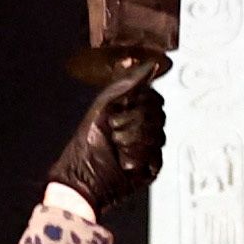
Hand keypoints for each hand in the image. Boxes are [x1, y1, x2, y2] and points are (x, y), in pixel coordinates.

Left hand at [52, 71, 168, 217]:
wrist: (84, 178)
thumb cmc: (87, 143)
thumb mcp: (106, 103)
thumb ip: (129, 82)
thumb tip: (151, 65)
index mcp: (131, 111)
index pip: (154, 97)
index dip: (140, 102)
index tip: (123, 107)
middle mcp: (142, 128)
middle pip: (159, 115)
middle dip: (135, 121)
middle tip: (115, 129)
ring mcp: (148, 148)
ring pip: (159, 135)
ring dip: (133, 140)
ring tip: (118, 146)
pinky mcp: (152, 166)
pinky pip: (157, 155)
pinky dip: (138, 157)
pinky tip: (125, 161)